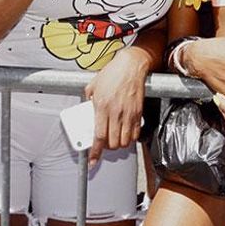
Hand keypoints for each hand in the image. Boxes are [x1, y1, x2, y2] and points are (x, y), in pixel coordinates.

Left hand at [83, 47, 148, 165]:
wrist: (131, 66)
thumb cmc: (113, 73)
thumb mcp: (93, 85)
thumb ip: (88, 99)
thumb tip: (86, 109)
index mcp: (102, 106)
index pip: (98, 136)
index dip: (95, 151)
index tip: (92, 160)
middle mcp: (115, 112)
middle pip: (113, 142)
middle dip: (107, 148)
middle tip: (104, 144)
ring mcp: (128, 114)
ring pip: (124, 141)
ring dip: (119, 144)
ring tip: (114, 139)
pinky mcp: (138, 113)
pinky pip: (135, 133)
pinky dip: (130, 138)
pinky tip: (125, 134)